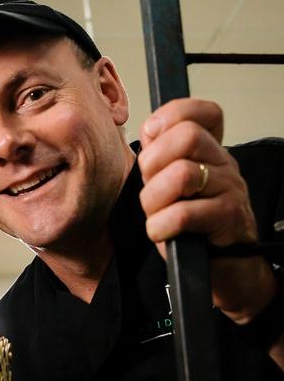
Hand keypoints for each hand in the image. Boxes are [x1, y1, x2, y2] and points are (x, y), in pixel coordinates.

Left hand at [138, 98, 277, 323]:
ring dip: (153, 200)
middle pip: (186, 136)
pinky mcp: (228, 219)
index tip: (151, 139)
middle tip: (151, 188)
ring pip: (180, 174)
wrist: (223, 269)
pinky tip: (162, 233)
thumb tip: (151, 128)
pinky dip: (160, 226)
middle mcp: (223, 165)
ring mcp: (230, 190)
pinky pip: (183, 214)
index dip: (170, 116)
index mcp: (209, 152)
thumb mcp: (171, 187)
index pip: (201, 112)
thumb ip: (161, 157)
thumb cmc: (192, 228)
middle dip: (152, 164)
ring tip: (156, 215)